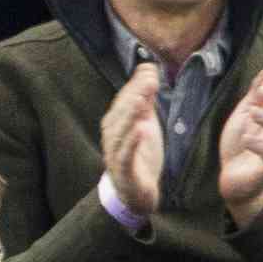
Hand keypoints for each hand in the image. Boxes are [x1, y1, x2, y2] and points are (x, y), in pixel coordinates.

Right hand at [100, 61, 163, 216]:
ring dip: (130, 116)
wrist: (136, 192)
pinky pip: (125, 155)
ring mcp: (115, 154)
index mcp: (115, 122)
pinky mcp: (123, 171)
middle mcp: (111, 136)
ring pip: (119, 132)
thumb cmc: (139, 155)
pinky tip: (142, 130)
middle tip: (149, 80)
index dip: (136, 85)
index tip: (151, 70)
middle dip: (134, 95)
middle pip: (120, 113)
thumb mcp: (145, 122)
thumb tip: (148, 68)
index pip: (123, 99)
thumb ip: (145, 98)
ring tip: (142, 100)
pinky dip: (132, 142)